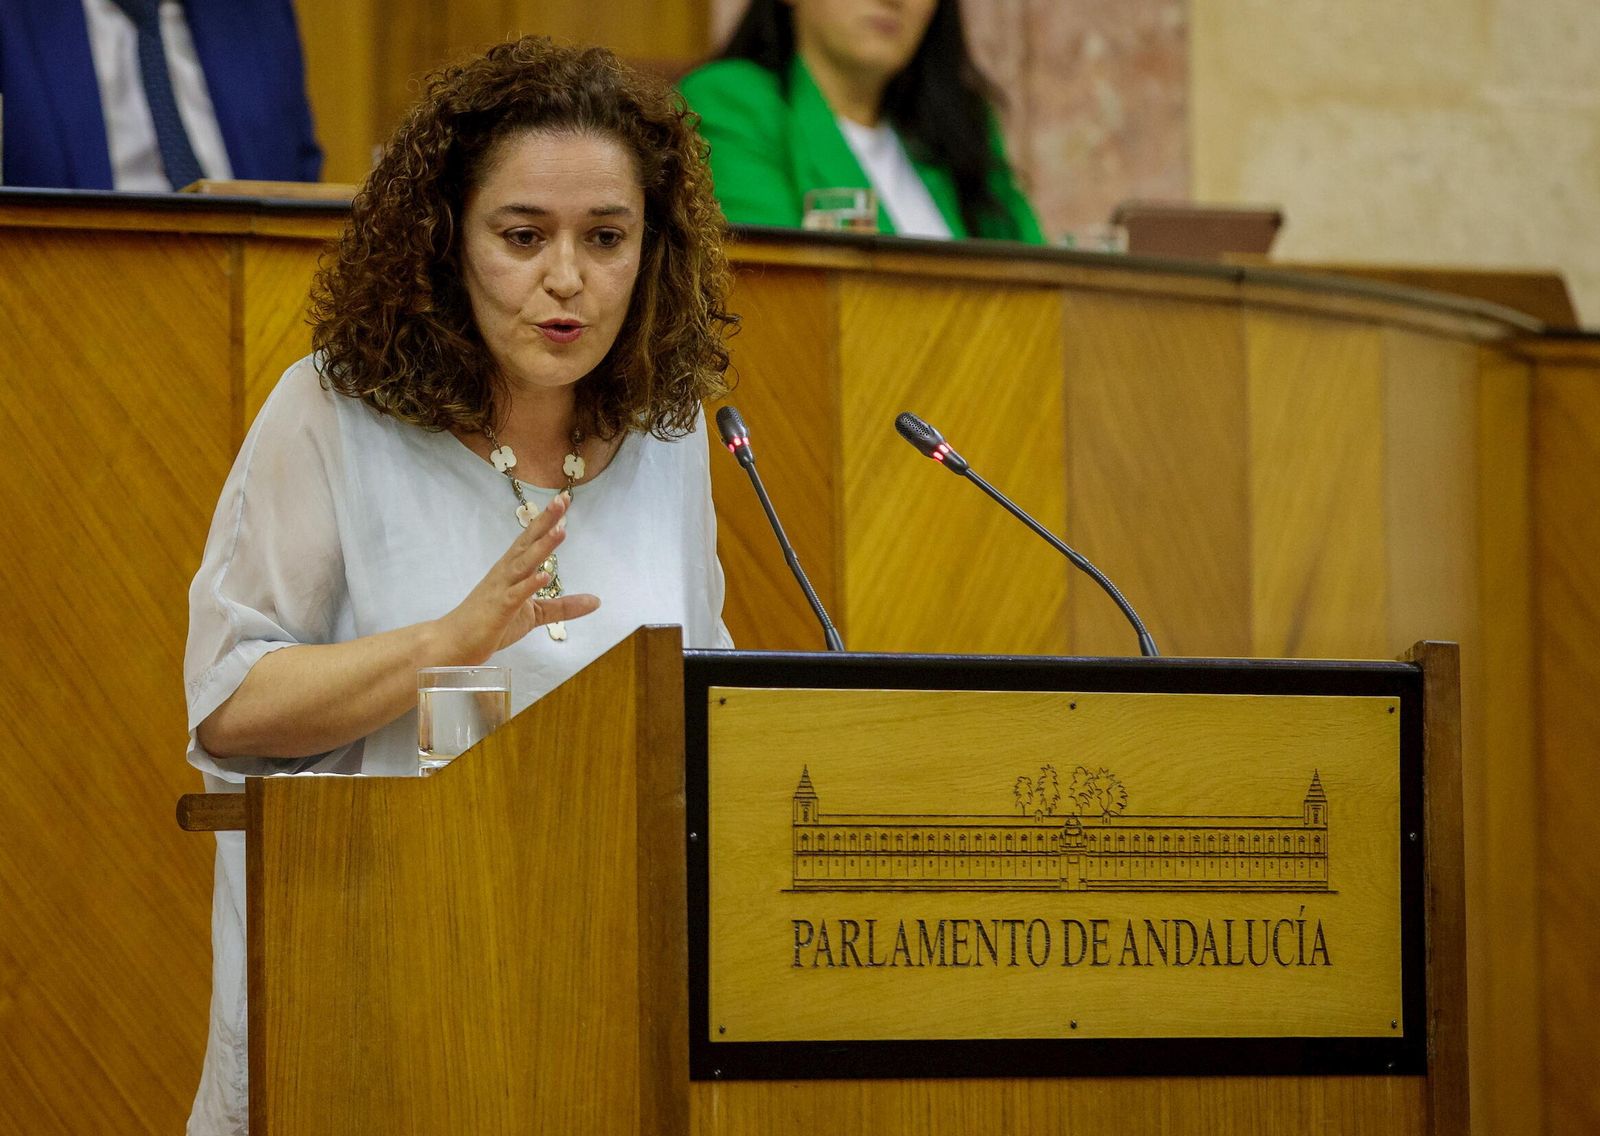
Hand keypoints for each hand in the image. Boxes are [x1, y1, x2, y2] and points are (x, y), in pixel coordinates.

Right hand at [431, 492, 600, 661]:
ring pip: (524, 564)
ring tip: (561, 530)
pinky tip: (544, 574)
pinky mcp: (499, 609)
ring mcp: (501, 589)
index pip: (531, 540)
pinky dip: (530, 584)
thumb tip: (596, 601)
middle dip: (545, 522)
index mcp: (512, 570)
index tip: (564, 499)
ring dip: (542, 547)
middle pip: (528, 543)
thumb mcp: (534, 614)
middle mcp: (506, 573)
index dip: (548, 520)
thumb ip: (563, 606)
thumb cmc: (491, 623)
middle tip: (562, 500)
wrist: (454, 643)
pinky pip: (515, 594)